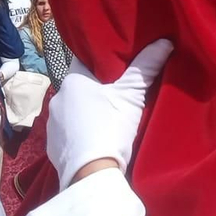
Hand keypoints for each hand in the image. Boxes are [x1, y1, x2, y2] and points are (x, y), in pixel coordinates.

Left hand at [46, 39, 175, 184]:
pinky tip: (95, 139)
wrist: (91, 174)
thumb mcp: (132, 95)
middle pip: (80, 87)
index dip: (102, 61)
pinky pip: (68, 133)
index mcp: (72, 81)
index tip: (118, 65)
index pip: (85, 61)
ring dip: (87, 112)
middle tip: (118, 93)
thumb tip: (165, 42)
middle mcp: (57, 99)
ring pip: (73, 111)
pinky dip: (80, 133)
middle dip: (96, 89)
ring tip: (108, 119)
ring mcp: (51, 125)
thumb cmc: (110, 127)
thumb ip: (146, 67)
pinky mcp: (53, 148)